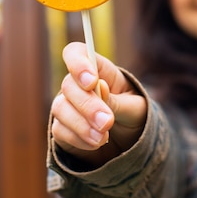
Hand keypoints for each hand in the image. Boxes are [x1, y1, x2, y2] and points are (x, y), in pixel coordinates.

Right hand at [51, 42, 146, 166]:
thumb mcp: (135, 107)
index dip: (78, 63)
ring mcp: (67, 106)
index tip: (92, 81)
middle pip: (68, 85)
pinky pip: (60, 131)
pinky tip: (96, 144)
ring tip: (103, 138)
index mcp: (98, 70)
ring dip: (82, 125)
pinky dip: (79, 140)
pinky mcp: (62, 128)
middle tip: (107, 122)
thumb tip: (100, 90)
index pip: (76, 53)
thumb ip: (119, 100)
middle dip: (88, 105)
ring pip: (60, 108)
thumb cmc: (133, 115)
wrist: (128, 141)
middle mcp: (77, 85)